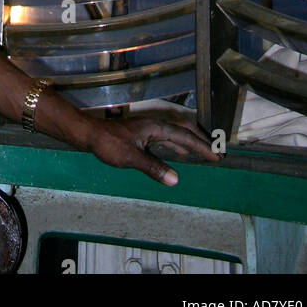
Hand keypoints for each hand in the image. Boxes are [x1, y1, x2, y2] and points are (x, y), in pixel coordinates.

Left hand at [86, 113, 220, 187]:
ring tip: (204, 152)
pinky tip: (180, 152)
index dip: (201, 146)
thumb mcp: (131, 158)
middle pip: (183, 131)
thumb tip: (175, 180)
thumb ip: (153, 168)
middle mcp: (154, 126)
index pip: (184, 136)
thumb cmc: (108, 143)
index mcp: (154, 127)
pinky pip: (167, 139)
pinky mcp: (142, 136)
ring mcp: (148, 130)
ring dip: (190, 143)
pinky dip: (178, 145)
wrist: (89, 134)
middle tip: (217, 153)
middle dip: (201, 141)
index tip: (216, 155)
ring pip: (175, 135)